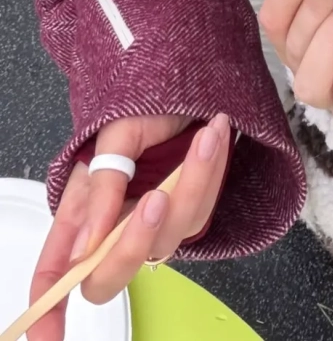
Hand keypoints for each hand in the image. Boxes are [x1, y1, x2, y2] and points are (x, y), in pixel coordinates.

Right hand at [29, 113, 230, 340]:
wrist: (182, 91)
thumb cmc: (138, 110)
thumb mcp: (112, 138)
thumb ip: (100, 188)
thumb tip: (86, 247)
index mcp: (80, 216)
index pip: (54, 274)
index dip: (47, 312)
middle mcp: (113, 230)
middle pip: (112, 275)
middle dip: (136, 242)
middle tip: (157, 197)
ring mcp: (153, 227)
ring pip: (168, 239)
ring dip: (192, 185)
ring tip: (205, 137)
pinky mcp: (188, 215)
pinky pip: (201, 211)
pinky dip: (211, 173)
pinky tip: (214, 137)